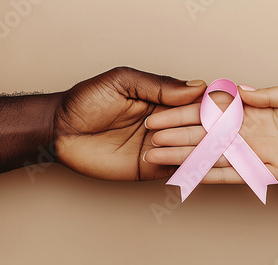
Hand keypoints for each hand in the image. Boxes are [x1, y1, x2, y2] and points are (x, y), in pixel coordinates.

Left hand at [54, 67, 205, 180]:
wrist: (60, 131)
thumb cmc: (86, 101)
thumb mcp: (123, 82)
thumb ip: (159, 85)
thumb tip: (197, 87)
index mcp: (165, 100)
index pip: (198, 103)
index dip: (209, 106)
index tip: (216, 108)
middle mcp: (169, 123)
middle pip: (201, 128)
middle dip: (201, 129)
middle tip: (196, 129)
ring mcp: (162, 147)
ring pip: (194, 150)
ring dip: (193, 148)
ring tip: (179, 144)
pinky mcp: (153, 169)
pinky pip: (179, 170)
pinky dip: (188, 168)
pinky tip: (191, 164)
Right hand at [144, 81, 277, 183]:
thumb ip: (268, 94)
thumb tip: (237, 89)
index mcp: (258, 108)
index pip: (214, 112)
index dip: (186, 114)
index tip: (160, 116)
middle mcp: (254, 131)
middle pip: (209, 135)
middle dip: (178, 138)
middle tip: (150, 142)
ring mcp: (261, 153)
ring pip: (218, 156)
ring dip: (189, 158)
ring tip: (161, 159)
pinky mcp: (273, 173)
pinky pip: (240, 175)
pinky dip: (216, 176)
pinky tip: (195, 177)